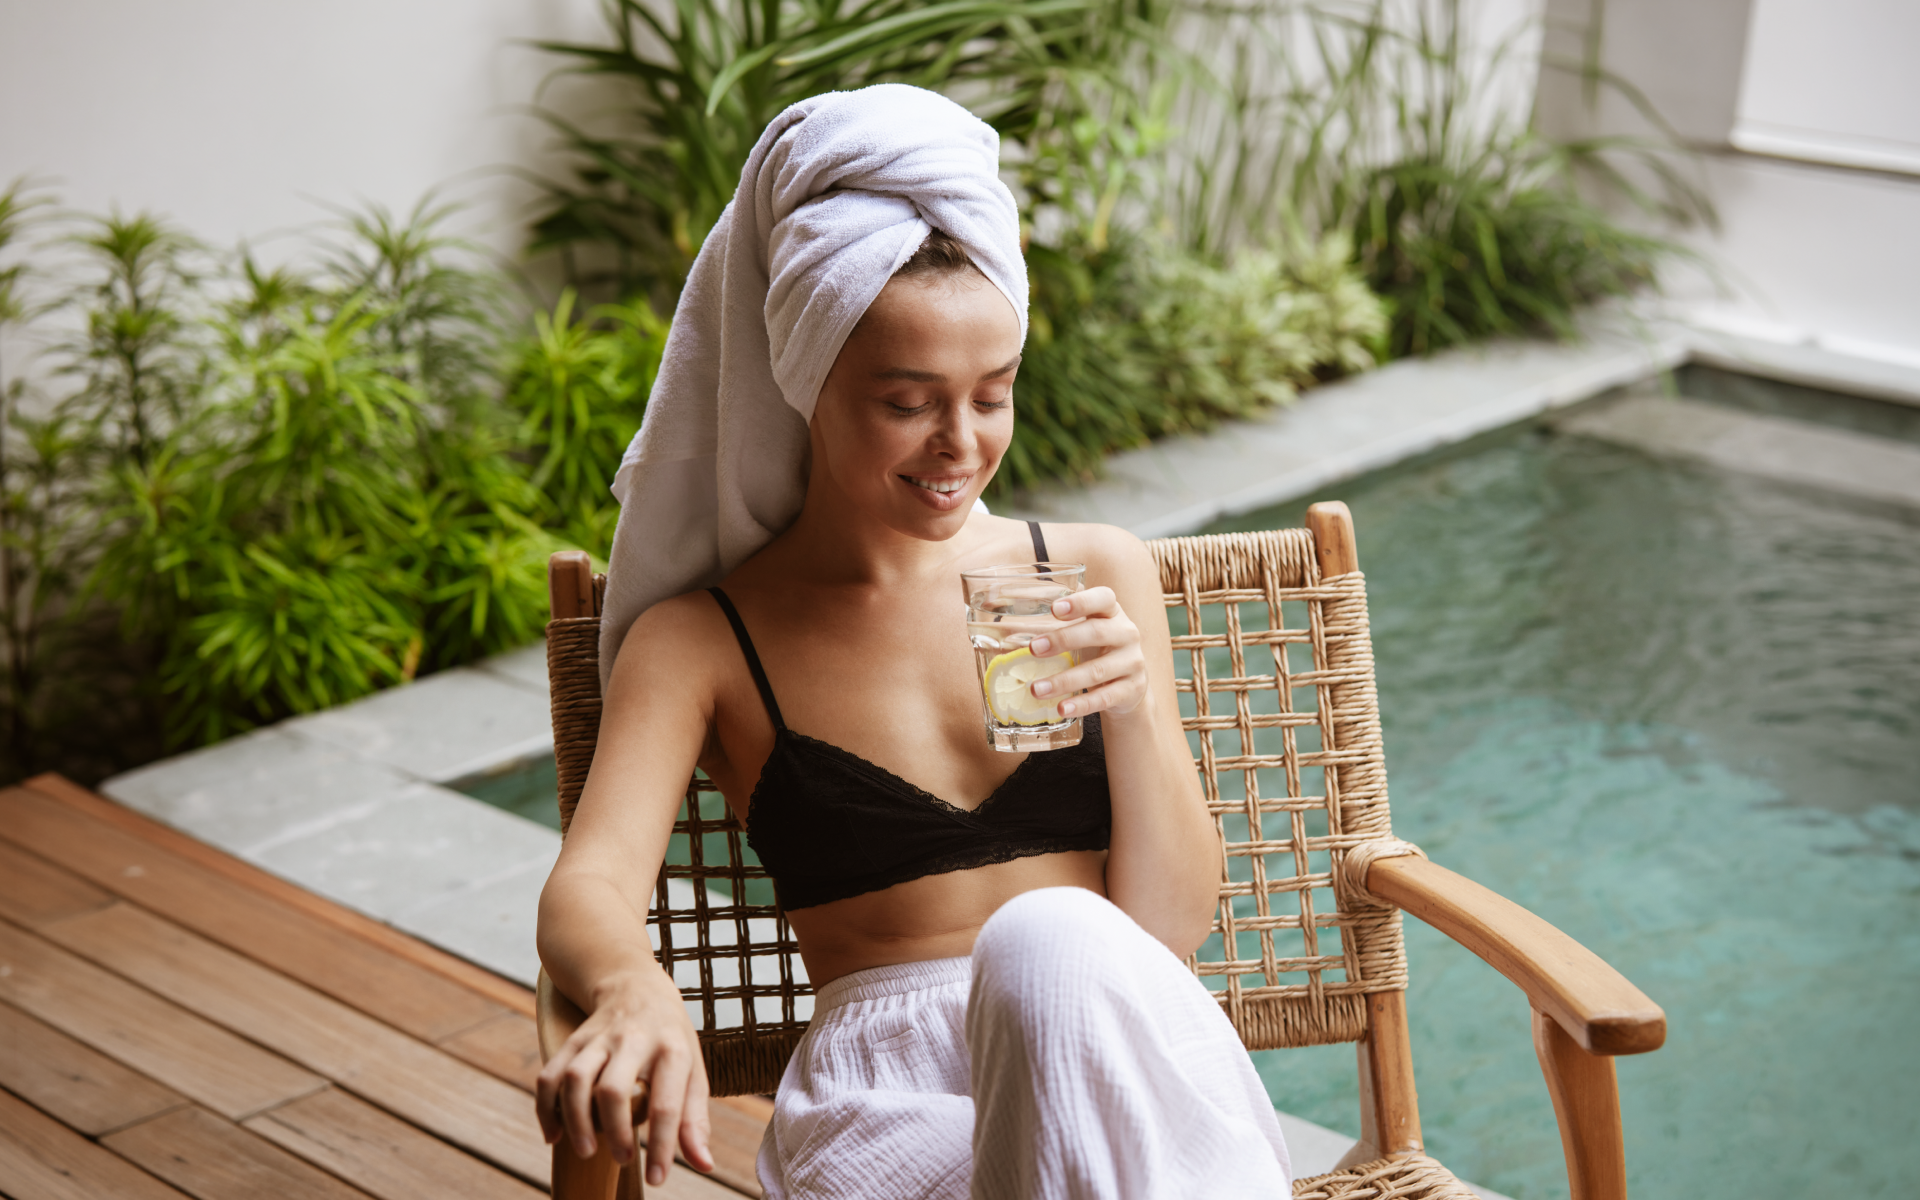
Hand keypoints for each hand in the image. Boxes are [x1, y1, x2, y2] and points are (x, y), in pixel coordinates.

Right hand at [534, 968, 713, 1185]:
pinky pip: (550, 1074)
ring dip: (576, 1120)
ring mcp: (599, 1038)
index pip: (666, 1104)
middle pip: (613, 1089)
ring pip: (575, 1079)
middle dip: (614, 1130)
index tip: (656, 1179)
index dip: (661, 1146)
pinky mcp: (573, 1040)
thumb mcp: (693, 1071)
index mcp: (672, 1050)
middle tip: (622, 1159)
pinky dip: (546, 1108)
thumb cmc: (670, 1040)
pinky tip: (554, 1135)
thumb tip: (703, 1165)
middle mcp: (634, 1040)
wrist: (636, 986)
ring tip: (586, 1151)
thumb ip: (694, 1120)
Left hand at [1027, 586, 1148, 719]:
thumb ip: (1056, 624)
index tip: (1054, 609)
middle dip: (1063, 640)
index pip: (1104, 598)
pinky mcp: (1132, 689)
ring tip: (1036, 689)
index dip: (1080, 602)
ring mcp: (1132, 662)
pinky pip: (1105, 698)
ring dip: (1064, 681)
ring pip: (1097, 671)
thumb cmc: (1097, 649)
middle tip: (1033, 649)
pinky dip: (1081, 704)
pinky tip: (1062, 708)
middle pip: (1096, 633)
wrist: (1129, 684)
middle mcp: (1127, 633)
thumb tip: (1000, 620)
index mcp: (1113, 612)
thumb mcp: (1084, 631)